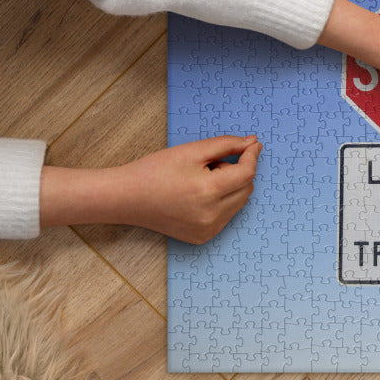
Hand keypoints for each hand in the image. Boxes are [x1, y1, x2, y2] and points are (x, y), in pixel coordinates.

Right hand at [40, 134, 261, 243]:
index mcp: (208, 192)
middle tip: (211, 164)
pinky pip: (227, 215)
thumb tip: (253, 142)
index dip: (252, 155)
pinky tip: (198, 195)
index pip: (247, 173)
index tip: (252, 143)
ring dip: (231, 186)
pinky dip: (223, 201)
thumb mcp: (192, 151)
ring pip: (239, 202)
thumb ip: (226, 144)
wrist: (127, 198)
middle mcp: (211, 216)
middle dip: (237, 171)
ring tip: (202, 179)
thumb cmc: (155, 170)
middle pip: (246, 188)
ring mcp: (208, 230)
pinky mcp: (203, 237)